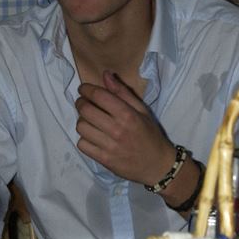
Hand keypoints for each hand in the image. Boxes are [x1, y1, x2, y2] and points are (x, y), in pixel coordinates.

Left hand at [75, 70, 175, 184]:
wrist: (157, 165)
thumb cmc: (150, 135)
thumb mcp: (142, 110)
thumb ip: (122, 92)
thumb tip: (105, 74)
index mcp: (127, 114)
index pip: (98, 96)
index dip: (86, 89)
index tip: (83, 89)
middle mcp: (117, 129)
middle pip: (85, 110)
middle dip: (81, 103)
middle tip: (84, 103)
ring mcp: (109, 146)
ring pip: (81, 127)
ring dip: (82, 121)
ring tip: (89, 121)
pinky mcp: (104, 160)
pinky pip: (82, 145)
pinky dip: (84, 139)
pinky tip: (92, 136)